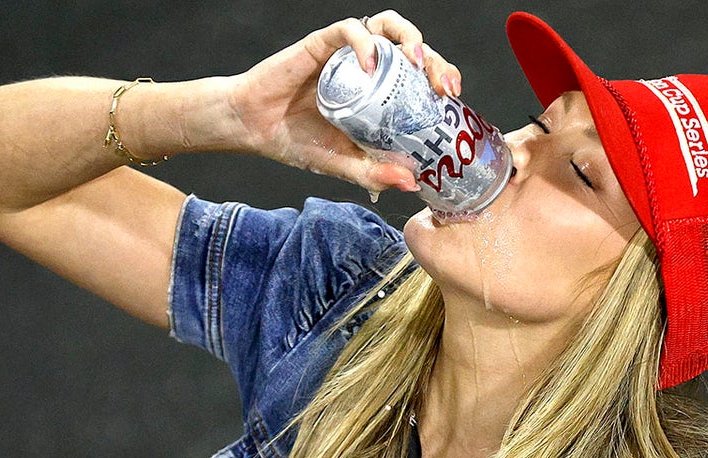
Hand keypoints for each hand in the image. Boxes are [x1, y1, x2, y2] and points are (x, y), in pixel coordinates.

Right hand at [224, 10, 463, 192]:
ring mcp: (347, 53)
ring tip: (414, 62)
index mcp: (380, 91)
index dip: (442, 77)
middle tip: (442, 86)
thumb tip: (410, 183)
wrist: (255, 129)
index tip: (452, 97)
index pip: (421, 75)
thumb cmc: (298, 141)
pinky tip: (368, 64)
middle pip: (412, 48)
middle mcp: (367, 66)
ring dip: (408, 38)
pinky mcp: (321, 44)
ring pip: (387, 25)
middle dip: (435, 61)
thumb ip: (373, 172)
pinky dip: (363, 42)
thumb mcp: (343, 164)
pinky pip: (348, 30)